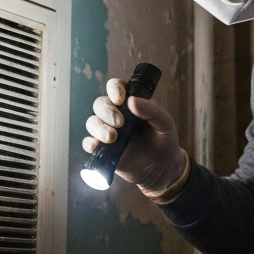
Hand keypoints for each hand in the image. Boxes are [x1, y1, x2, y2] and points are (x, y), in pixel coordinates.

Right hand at [82, 77, 186, 194]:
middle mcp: (116, 114)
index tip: (120, 99)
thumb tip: (130, 100)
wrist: (163, 166)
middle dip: (107, 111)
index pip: (116, 87)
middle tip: (120, 123)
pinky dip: (89, 143)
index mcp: (130, 102)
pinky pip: (88, 143)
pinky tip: (96, 146)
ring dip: (99, 128)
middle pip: (100, 104)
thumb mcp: (164, 122)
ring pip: (92, 122)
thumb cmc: (164, 139)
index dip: (114, 89)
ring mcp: (108, 131)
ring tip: (112, 138)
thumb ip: (151, 109)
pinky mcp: (103, 150)